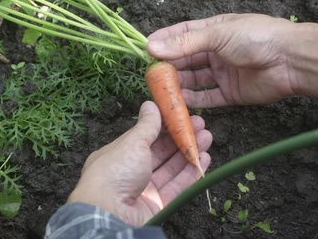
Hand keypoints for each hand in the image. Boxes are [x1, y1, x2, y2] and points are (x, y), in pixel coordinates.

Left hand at [67, 101, 211, 225]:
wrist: (110, 213)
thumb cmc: (115, 172)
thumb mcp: (132, 142)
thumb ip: (146, 125)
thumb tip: (150, 105)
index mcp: (120, 155)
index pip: (146, 136)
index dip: (165, 125)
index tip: (182, 115)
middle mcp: (131, 171)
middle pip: (161, 152)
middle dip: (182, 138)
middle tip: (201, 125)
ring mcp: (145, 189)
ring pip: (172, 168)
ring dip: (190, 152)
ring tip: (207, 137)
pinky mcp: (158, 204)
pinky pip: (177, 186)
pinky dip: (191, 172)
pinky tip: (204, 158)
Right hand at [147, 14, 317, 107]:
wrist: (290, 60)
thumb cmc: (256, 38)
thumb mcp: (217, 34)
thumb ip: (186, 43)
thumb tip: (153, 46)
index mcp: (214, 30)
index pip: (183, 34)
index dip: (164, 40)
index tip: (146, 48)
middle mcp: (217, 52)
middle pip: (186, 60)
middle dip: (169, 67)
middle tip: (151, 75)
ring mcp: (224, 73)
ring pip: (195, 81)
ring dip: (179, 85)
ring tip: (161, 90)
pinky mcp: (231, 94)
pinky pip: (208, 98)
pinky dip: (194, 101)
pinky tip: (180, 102)